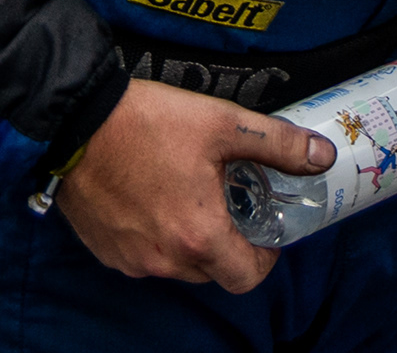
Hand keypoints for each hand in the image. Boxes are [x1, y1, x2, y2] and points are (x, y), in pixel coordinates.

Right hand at [54, 79, 332, 291]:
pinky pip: (143, 256)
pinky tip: (151, 197)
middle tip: (227, 202)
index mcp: (198, 236)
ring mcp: (130, 259)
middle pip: (212, 271)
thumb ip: (278, 145)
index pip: (245, 278)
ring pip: (176, 265)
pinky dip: (155, 237)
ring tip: (187, 194)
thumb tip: (321, 154)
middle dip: (226, 243)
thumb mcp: (223, 124)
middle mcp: (164, 260)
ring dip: (189, 241)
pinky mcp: (104, 250)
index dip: (263, 259)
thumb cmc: (148, 122)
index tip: (264, 232)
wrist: (75, 120)